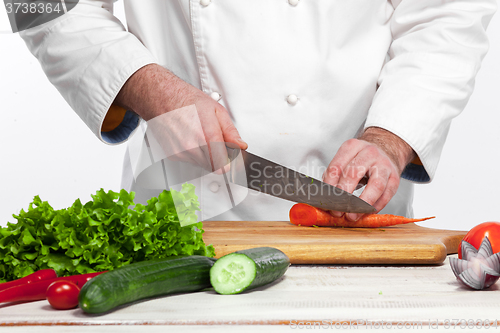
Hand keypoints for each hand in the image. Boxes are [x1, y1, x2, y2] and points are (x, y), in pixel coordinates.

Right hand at [115, 64, 247, 171]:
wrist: (161, 97)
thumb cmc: (187, 100)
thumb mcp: (216, 110)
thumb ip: (230, 131)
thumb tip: (240, 145)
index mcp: (206, 135)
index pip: (222, 165)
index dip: (229, 161)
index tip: (231, 156)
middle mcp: (192, 147)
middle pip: (214, 166)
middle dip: (219, 157)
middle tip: (218, 141)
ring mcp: (181, 152)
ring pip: (202, 164)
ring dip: (207, 155)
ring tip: (202, 135)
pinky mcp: (173, 154)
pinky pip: (190, 160)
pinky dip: (194, 152)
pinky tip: (191, 137)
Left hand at [322, 127, 415, 220]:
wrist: (386, 150)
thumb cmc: (361, 159)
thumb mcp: (346, 159)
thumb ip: (334, 176)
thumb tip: (324, 198)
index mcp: (352, 147)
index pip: (336, 167)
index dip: (329, 186)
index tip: (325, 201)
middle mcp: (369, 153)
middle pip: (353, 174)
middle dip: (343, 196)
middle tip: (337, 211)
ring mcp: (384, 165)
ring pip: (375, 185)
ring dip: (362, 204)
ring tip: (352, 216)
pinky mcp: (395, 178)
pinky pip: (386, 195)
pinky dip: (375, 207)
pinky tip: (365, 213)